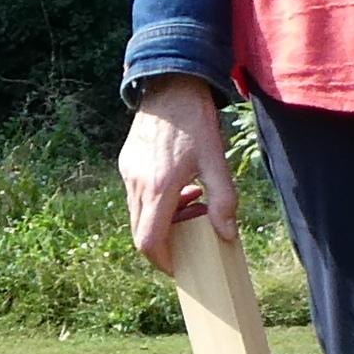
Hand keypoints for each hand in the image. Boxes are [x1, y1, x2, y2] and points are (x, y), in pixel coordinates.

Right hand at [119, 77, 238, 270]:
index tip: (178, 266)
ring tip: (193, 203)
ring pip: (137, 215)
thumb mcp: (216, 162)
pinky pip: (136, 196)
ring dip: (162, 221)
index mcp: (158, 188)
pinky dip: (155, 203)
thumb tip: (227, 236)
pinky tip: (182, 187)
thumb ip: (223, 201)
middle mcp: (137, 184)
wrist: (170, 86)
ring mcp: (128, 174)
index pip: (149, 242)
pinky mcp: (127, 164)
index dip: (162, 262)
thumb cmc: (195, 123)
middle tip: (192, 236)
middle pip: (140, 233)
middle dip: (165, 244)